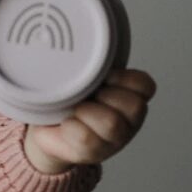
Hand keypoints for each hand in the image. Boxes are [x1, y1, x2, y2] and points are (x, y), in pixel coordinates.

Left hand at [24, 68, 156, 173]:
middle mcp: (129, 120)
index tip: (103, 77)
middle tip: (87, 96)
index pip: (145, 85)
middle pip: (134, 106)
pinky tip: (66, 123)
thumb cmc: (66, 100)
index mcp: (130, 97)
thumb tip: (78, 38)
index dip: (123, 78)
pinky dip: (72, 127)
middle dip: (105, 96)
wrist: (46, 130)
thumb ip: (91, 65)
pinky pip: (87, 138)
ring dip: (87, 112)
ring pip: (112, 123)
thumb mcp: (83, 78)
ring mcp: (114, 139)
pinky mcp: (94, 153)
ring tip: (76, 110)